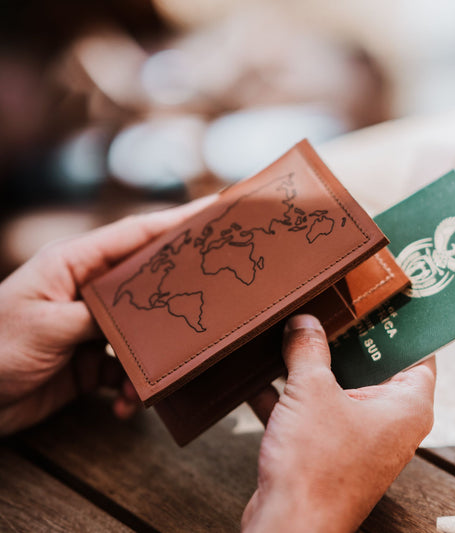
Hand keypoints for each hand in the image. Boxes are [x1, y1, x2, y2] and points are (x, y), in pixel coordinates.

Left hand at [0, 196, 213, 434]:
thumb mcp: (48, 325)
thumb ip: (100, 315)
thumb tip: (141, 317)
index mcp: (75, 265)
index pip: (135, 235)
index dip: (176, 221)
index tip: (212, 210)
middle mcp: (89, 291)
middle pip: (147, 282)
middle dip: (177, 292)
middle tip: (212, 295)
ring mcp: (92, 327)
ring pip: (142, 333)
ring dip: (151, 359)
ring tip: (147, 383)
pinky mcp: (91, 362)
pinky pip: (126, 370)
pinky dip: (131, 388)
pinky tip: (126, 405)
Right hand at [244, 314, 435, 532]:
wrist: (288, 526)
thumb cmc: (315, 467)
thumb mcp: (311, 391)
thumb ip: (308, 350)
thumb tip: (304, 323)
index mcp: (404, 405)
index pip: (415, 352)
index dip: (396, 325)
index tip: (376, 300)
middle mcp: (387, 422)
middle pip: (371, 366)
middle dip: (343, 340)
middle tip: (324, 309)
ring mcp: (357, 437)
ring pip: (337, 388)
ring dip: (311, 366)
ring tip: (289, 334)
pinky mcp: (328, 450)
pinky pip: (313, 410)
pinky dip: (290, 394)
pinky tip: (260, 375)